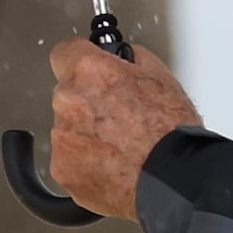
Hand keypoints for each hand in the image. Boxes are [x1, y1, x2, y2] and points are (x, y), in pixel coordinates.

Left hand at [47, 37, 199, 221]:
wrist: (171, 180)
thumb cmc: (171, 134)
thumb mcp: (163, 79)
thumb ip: (135, 62)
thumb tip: (129, 59)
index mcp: (90, 72)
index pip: (64, 52)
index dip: (79, 60)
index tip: (87, 69)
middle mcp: (69, 101)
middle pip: (68, 95)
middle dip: (88, 104)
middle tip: (118, 119)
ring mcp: (62, 138)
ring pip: (67, 130)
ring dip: (86, 136)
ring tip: (120, 149)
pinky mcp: (62, 170)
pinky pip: (69, 162)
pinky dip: (86, 165)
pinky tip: (113, 167)